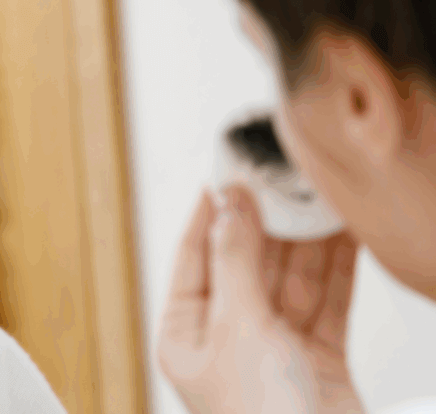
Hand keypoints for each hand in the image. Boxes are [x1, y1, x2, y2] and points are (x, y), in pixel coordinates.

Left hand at [157, 185, 364, 413]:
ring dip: (307, 239)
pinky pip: (326, 302)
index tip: (227, 171)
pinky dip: (337, 269)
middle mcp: (226, 337)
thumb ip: (237, 261)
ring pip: (290, 279)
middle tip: (284, 174)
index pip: (193, 256)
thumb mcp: (238, 329)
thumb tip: (230, 204)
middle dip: (268, 220)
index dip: (210, 212)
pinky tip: (346, 232)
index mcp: (185, 333)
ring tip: (321, 193)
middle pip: (246, 262)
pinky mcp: (317, 359)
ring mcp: (273, 348)